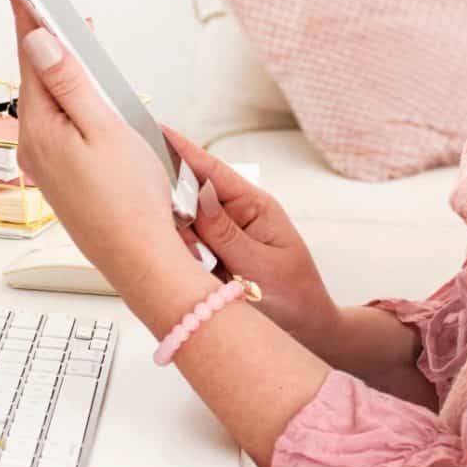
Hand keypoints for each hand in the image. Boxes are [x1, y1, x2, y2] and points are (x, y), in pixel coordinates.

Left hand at [9, 0, 196, 302]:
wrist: (141, 258)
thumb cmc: (131, 201)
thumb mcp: (105, 129)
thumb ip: (70, 83)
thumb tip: (39, 43)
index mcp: (40, 131)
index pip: (30, 58)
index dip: (29, 18)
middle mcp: (34, 147)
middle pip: (36, 79)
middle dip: (45, 40)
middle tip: (49, 4)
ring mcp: (45, 165)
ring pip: (48, 102)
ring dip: (60, 70)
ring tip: (71, 41)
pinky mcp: (61, 176)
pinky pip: (58, 125)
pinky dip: (69, 100)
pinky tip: (83, 94)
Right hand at [164, 127, 341, 361]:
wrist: (309, 336)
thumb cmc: (295, 300)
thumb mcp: (261, 266)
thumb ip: (226, 235)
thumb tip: (198, 196)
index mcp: (254, 207)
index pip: (212, 171)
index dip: (183, 151)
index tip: (157, 130)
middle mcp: (235, 217)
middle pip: (190, 196)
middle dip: (177, 213)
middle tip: (188, 243)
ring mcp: (222, 238)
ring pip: (184, 226)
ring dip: (183, 245)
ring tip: (208, 272)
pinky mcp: (212, 260)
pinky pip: (187, 251)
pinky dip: (183, 261)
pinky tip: (196, 276)